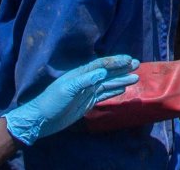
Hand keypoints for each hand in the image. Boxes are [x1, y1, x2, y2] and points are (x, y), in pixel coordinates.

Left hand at [4, 55, 140, 145]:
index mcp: (80, 74)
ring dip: (121, 80)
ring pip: (108, 83)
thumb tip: (102, 72)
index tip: (129, 59)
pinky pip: (104, 95)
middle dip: (122, 68)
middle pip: (107, 72)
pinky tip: (123, 89)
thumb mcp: (67, 89)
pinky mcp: (87, 102)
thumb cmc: (51, 101)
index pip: (101, 64)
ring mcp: (87, 91)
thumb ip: (84, 80)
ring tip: (135, 77)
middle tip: (137, 64)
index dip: (115, 61)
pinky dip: (114, 91)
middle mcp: (86, 80)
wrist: (42, 120)